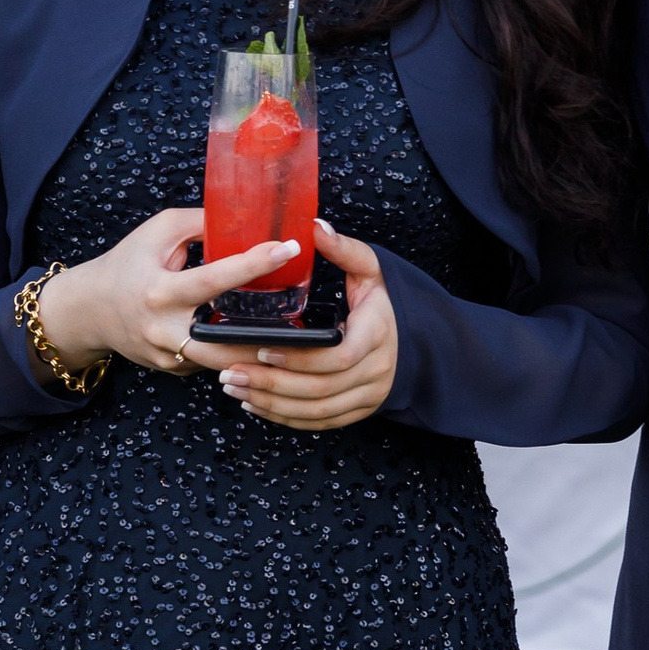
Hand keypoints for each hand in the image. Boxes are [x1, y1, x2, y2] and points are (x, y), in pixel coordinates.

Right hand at [30, 208, 308, 379]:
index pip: (215, 277)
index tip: (289, 247)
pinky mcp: (173, 370)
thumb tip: (247, 215)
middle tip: (307, 330)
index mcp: (160, 290)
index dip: (254, 263)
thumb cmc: (127, 264)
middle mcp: (164, 329)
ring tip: (296, 346)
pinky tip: (261, 347)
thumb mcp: (158, 232)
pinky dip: (235, 356)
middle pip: (225, 343)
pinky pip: (211, 364)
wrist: (89, 310)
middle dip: (265, 340)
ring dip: (257, 357)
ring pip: (223, 364)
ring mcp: (168, 356)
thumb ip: (202, 223)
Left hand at [208, 221, 397, 431]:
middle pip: (320, 389)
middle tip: (231, 372)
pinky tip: (256, 405)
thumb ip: (344, 250)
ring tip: (235, 388)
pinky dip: (286, 417)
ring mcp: (368, 396)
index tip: (263, 348)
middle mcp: (376, 371)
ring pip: (316, 410)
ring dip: (272, 403)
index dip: (299, 358)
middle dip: (271, 384)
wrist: (417, 342)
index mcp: (377, 334)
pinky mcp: (357, 411)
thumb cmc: (384, 304)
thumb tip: (314, 227)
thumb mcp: (372, 271)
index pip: (339, 356)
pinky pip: (319, 422)